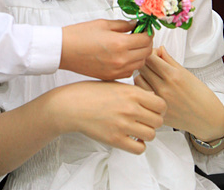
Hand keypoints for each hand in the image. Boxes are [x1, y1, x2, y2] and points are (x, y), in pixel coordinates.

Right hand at [50, 80, 165, 153]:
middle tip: (145, 120)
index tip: (153, 109)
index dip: (160, 108)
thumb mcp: (115, 84)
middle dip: (154, 121)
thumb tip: (153, 98)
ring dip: (146, 133)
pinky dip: (139, 145)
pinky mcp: (116, 140)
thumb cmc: (91, 92)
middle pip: (158, 121)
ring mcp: (123, 125)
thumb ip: (135, 91)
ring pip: (151, 135)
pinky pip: (139, 148)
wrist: (72, 105)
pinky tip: (131, 138)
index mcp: (131, 92)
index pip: (161, 104)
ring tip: (137, 129)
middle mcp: (130, 108)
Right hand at [60, 19, 152, 79]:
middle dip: (147, 43)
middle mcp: (121, 60)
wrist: (63, 50)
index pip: (145, 39)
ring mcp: (117, 71)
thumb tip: (135, 24)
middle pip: (146, 53)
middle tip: (141, 36)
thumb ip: (123, 25)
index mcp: (120, 44)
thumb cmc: (80, 35)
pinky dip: (132, 64)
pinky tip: (124, 57)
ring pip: (140, 64)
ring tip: (133, 46)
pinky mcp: (111, 77)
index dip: (148, 32)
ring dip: (141, 55)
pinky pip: (130, 72)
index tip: (145, 28)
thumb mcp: (103, 24)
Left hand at [135, 46, 223, 141]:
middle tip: (152, 65)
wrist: (208, 118)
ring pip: (138, 80)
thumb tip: (159, 49)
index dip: (150, 53)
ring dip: (142, 76)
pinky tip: (150, 88)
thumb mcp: (186, 73)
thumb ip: (169, 60)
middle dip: (145, 62)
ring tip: (150, 77)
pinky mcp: (156, 110)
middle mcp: (164, 88)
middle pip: (142, 67)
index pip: (149, 57)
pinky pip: (142, 94)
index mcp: (173, 75)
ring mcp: (159, 100)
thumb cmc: (200, 95)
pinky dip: (143, 89)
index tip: (155, 55)